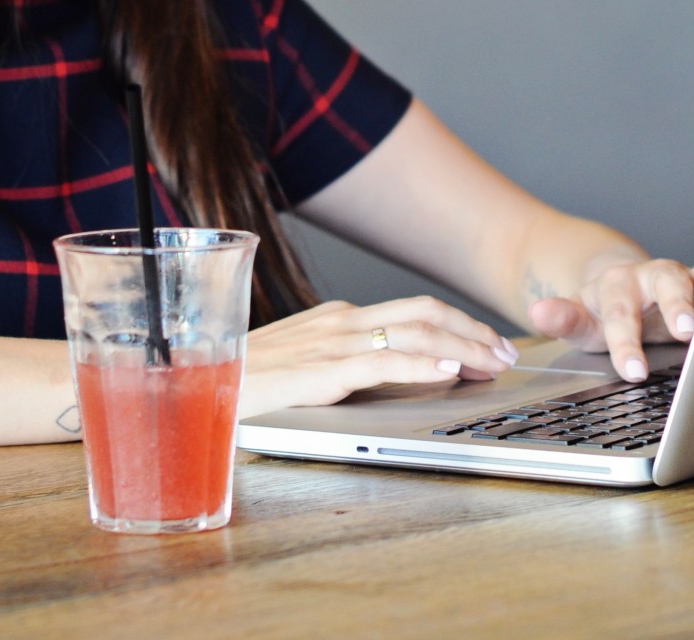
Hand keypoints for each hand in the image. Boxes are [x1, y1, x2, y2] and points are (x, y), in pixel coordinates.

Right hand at [238, 295, 518, 419]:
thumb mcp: (301, 367)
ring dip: (464, 347)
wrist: (186, 383)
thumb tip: (399, 378)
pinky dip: (423, 364)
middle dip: (474, 331)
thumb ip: (344, 367)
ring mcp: (331, 343)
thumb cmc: (240, 382)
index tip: (491, 344)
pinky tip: (449, 372)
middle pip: (426, 314)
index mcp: (338, 318)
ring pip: (416, 333)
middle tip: (507, 353)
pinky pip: (382, 361)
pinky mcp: (320, 370)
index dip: (460, 324)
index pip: (415, 311)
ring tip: (493, 363)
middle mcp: (341, 322)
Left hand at [527, 258, 693, 383]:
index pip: (621, 317)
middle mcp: (652, 276)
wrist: (624, 282)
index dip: (627, 344)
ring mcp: (681, 277)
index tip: (634, 371)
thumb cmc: (603, 309)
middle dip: (677, 306)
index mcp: (617, 286)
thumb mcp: (580, 318)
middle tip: (687, 330)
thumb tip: (539, 311)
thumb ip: (562, 317)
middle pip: (666, 285)